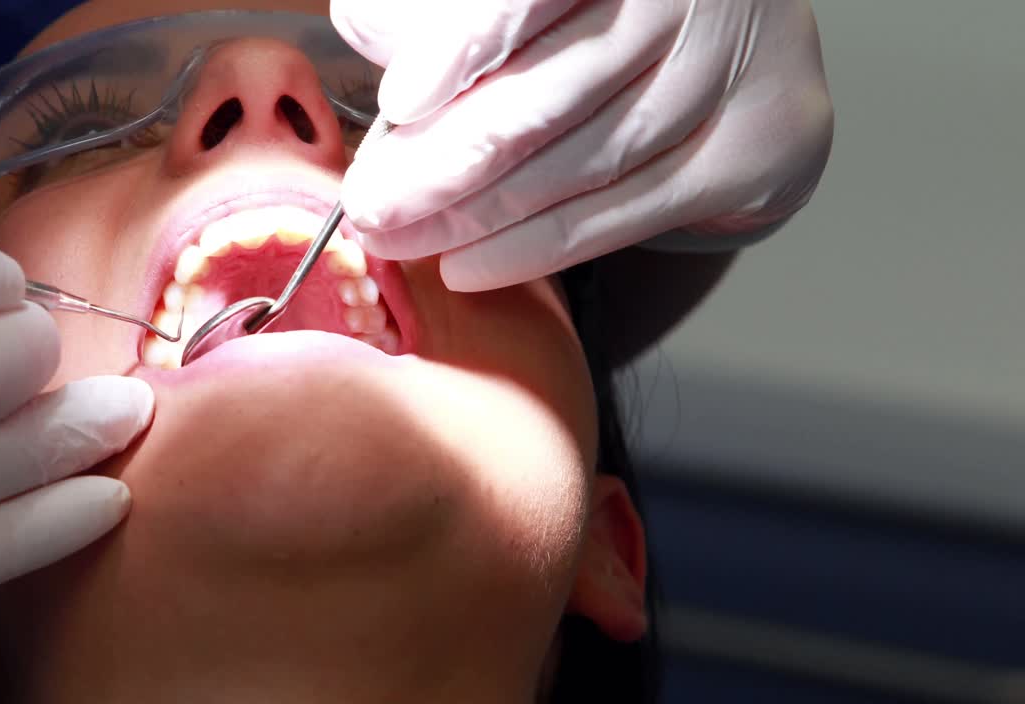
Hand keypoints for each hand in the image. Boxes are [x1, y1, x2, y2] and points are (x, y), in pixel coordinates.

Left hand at [332, 0, 833, 289]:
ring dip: (475, 218)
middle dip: (441, 165)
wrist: (744, 45)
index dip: (460, 49)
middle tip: (371, 209)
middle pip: (543, 96)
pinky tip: (470, 266)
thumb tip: (365, 25)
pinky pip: (621, 215)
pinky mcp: (749, 156)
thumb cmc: (610, 10)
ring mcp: (725, 78)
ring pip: (577, 166)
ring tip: (402, 242)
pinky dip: (534, 249)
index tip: (398, 105)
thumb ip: (449, 8)